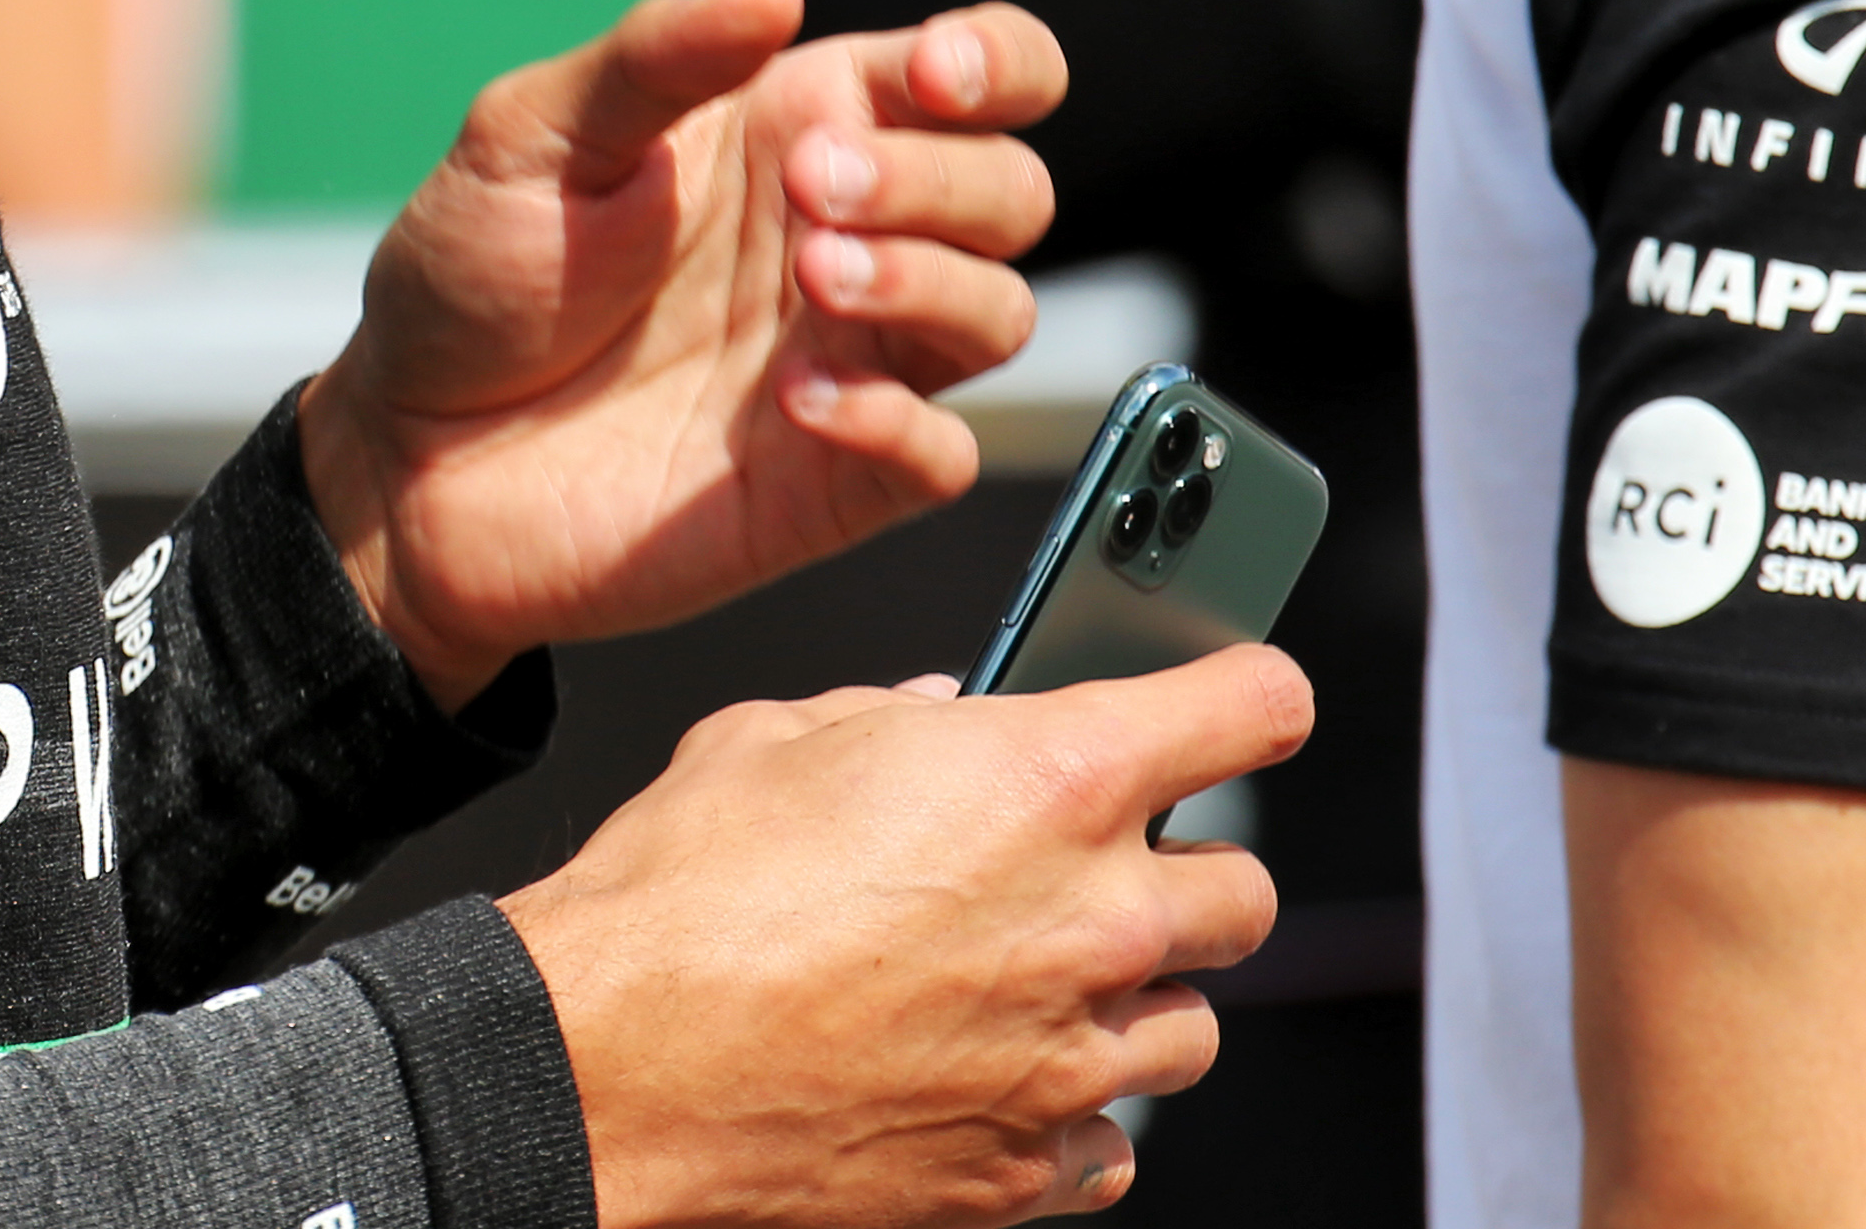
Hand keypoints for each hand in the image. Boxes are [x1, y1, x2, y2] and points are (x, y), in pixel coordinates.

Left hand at [297, 0, 1060, 703]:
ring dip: (932, 279)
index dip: (999, 61)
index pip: (986, 72)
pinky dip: (897, 421)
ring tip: (813, 274)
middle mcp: (850, 234)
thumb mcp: (532, 135)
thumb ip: (654, 60)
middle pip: (1013, 190)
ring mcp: (851, 358)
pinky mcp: (833, 480)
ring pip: (1001, 312)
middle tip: (812, 185)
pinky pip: (939, 453)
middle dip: (939, 175)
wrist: (408, 455)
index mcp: (803, 123)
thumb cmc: (473, 271)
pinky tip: (797, 400)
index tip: (935, 75)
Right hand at [503, 645, 1309, 1227]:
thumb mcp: (778, 738)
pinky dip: (1077, 1115)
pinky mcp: (1025, 1172)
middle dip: (1186, 869)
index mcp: (1052, 779)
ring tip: (1043, 981)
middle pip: (1246, 891)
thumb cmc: (680, 900)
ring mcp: (1070, 1062)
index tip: (1236, 701)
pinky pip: (1115, 1145)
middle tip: (1102, 862)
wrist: (613, 1073)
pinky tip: (1003, 1078)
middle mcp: (1091, 922)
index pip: (1252, 708)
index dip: (1248, 694)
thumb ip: (887, 722)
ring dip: (1138, 999)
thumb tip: (932, 725)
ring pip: (1197, 1029)